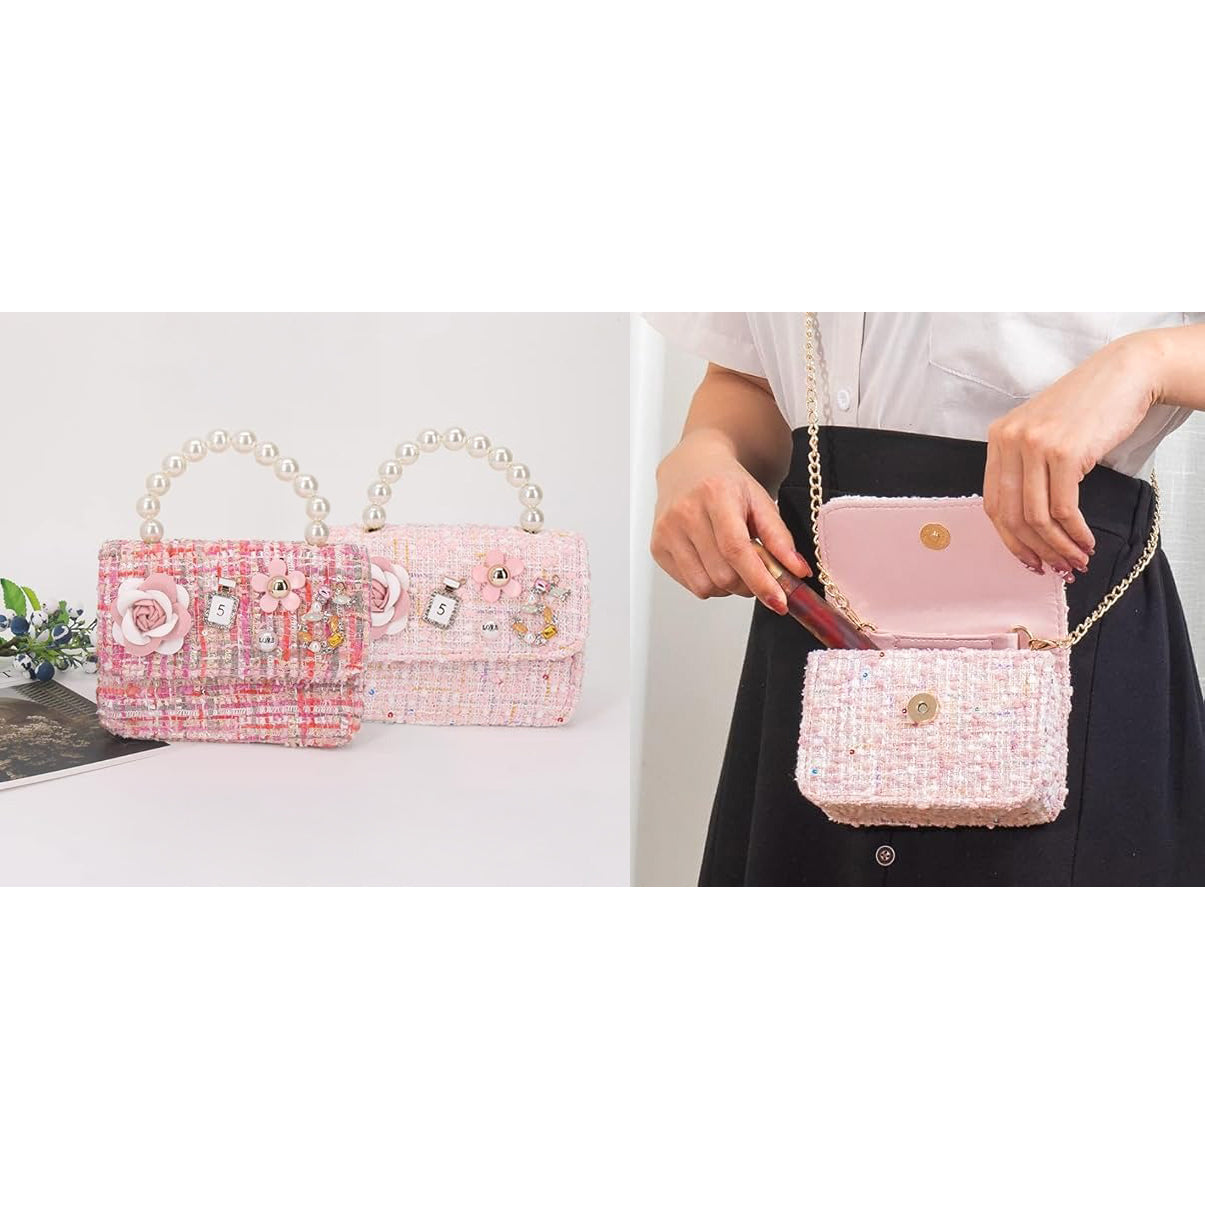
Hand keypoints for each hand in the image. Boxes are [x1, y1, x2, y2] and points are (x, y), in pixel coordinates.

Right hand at [651, 429, 809, 612]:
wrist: (691, 468)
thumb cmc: (727, 484)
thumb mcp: (760, 501)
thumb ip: (780, 538)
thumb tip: (798, 571)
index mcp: (715, 494)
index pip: (736, 549)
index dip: (759, 580)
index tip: (779, 601)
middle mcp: (685, 512)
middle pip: (722, 574)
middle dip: (748, 584)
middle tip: (758, 572)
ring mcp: (666, 531)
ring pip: (705, 586)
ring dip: (727, 586)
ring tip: (733, 564)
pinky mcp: (657, 547)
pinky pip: (690, 585)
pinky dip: (709, 583)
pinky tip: (713, 561)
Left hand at [983, 332, 1158, 580]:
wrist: (1124, 374)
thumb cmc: (1087, 408)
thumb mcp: (1043, 433)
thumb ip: (1027, 469)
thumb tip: (1027, 527)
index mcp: (998, 438)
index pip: (993, 503)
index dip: (1009, 539)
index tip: (1028, 560)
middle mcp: (1009, 440)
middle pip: (1011, 515)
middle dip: (1034, 549)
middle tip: (1055, 569)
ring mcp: (1034, 445)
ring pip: (1037, 516)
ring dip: (1058, 546)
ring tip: (1076, 560)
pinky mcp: (1064, 452)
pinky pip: (1063, 507)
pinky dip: (1075, 532)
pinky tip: (1086, 541)